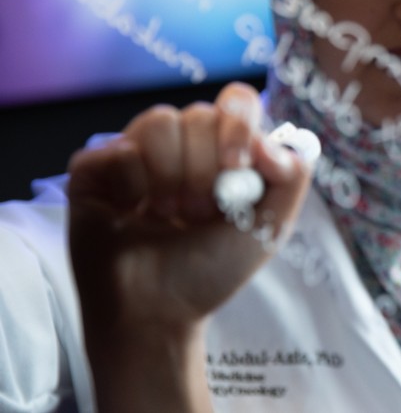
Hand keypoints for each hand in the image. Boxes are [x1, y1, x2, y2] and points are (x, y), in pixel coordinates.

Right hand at [66, 83, 311, 411]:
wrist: (157, 311)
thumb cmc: (211, 269)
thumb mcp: (271, 226)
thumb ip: (292, 175)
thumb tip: (270, 138)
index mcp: (223, 150)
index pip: (237, 101)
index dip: (239, 126)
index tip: (237, 169)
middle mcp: (181, 145)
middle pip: (200, 113)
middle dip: (207, 170)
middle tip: (199, 213)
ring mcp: (136, 152)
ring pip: (159, 121)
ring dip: (172, 177)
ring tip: (168, 215)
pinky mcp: (94, 168)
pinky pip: (118, 149)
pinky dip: (132, 185)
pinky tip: (131, 211)